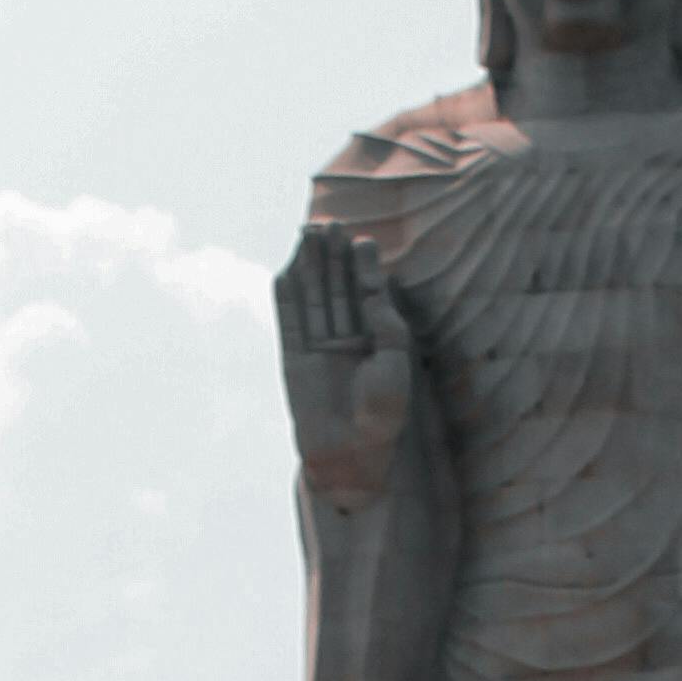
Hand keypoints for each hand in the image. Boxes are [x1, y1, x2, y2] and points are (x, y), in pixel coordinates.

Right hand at [275, 225, 416, 512]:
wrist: (351, 456)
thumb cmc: (383, 414)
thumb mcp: (395, 361)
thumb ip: (385, 321)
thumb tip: (375, 283)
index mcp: (375, 338)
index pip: (367, 292)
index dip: (363, 267)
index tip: (362, 241)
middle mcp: (346, 338)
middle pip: (337, 287)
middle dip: (333, 257)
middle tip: (330, 225)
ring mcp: (318, 346)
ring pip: (312, 297)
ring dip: (309, 266)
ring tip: (309, 233)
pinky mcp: (293, 357)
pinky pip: (288, 321)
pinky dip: (286, 296)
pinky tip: (286, 269)